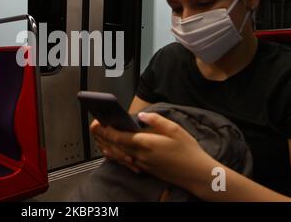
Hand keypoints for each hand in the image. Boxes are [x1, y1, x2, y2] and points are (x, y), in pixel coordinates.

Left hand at [91, 112, 217, 191]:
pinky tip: (113, 151)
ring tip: (100, 137)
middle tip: (94, 127)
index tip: (97, 122)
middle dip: (102, 136)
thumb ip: (156, 120)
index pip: (118, 137)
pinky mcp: (145, 169)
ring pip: (118, 155)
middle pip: (115, 146)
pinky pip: (125, 161)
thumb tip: (141, 115)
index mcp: (145, 144)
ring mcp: (142, 164)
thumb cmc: (188, 151)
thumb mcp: (175, 130)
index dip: (105, 130)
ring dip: (107, 146)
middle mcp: (140, 155)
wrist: (196, 175)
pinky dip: (116, 155)